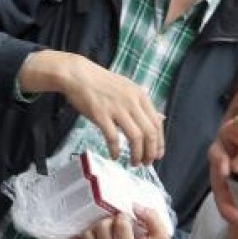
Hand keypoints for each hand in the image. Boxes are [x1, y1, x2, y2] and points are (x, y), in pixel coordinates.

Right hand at [18, 50, 163, 164]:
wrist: (78, 75)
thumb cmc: (101, 83)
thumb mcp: (127, 89)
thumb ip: (142, 105)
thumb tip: (159, 119)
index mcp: (140, 95)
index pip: (157, 123)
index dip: (160, 142)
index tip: (157, 154)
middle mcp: (131, 102)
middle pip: (149, 132)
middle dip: (150, 152)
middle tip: (147, 163)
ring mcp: (116, 108)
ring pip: (135, 137)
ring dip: (137, 154)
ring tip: (134, 163)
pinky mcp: (100, 115)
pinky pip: (112, 137)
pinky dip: (115, 150)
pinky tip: (114, 156)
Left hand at [67, 206, 171, 238]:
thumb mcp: (160, 236)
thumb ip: (152, 218)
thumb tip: (135, 206)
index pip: (120, 224)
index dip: (125, 216)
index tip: (129, 219)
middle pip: (101, 227)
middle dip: (110, 219)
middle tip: (117, 222)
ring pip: (86, 235)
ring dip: (95, 227)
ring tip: (106, 228)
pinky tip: (86, 234)